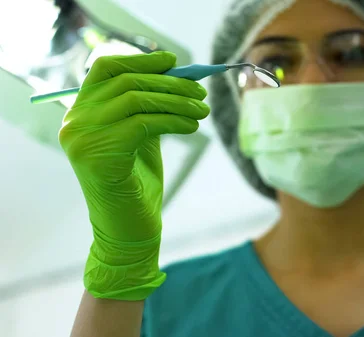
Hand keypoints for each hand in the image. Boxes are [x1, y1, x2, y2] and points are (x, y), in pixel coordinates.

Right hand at [59, 51, 209, 299]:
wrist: (127, 230)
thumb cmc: (136, 184)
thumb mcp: (140, 137)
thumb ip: (147, 108)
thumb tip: (178, 76)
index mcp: (80, 114)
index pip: (105, 69)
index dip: (140, 60)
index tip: (172, 60)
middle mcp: (75, 122)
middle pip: (126, 81)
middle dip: (169, 83)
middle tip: (200, 92)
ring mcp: (83, 138)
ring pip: (137, 99)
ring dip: (177, 101)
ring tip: (203, 110)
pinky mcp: (100, 153)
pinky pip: (145, 122)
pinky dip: (174, 120)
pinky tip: (193, 126)